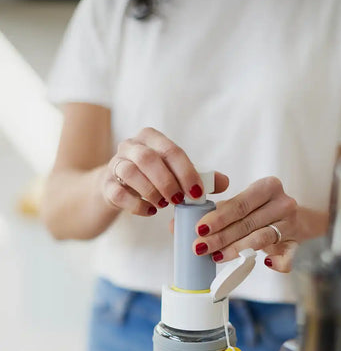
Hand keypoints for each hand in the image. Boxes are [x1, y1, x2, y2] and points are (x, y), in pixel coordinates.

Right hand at [102, 127, 227, 215]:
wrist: (116, 188)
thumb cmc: (152, 178)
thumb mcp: (175, 174)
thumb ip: (198, 177)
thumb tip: (225, 182)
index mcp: (151, 138)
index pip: (171, 150)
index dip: (186, 172)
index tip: (197, 193)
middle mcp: (131, 146)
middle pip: (148, 159)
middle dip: (167, 182)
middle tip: (179, 200)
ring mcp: (114, 164)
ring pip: (130, 172)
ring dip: (151, 191)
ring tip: (164, 205)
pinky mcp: (105, 184)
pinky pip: (118, 192)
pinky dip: (136, 205)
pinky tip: (150, 212)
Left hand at [193, 176, 323, 272]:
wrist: (296, 220)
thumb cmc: (261, 211)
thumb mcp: (243, 205)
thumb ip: (215, 211)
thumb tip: (177, 225)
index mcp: (267, 187)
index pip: (239, 203)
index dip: (217, 217)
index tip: (198, 229)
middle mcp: (282, 203)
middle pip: (247, 222)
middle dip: (220, 237)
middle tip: (199, 247)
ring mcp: (291, 224)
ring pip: (260, 239)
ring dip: (236, 250)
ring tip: (216, 257)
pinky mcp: (297, 243)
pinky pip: (288, 255)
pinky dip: (278, 262)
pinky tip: (264, 263)